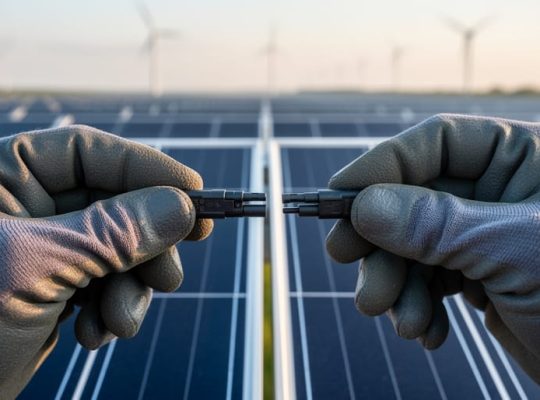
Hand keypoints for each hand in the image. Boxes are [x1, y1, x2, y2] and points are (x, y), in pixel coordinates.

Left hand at [0, 126, 212, 398]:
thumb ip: (113, 232)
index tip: (195, 193)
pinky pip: (109, 283)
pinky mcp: (58, 287)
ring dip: (132, 287)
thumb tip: (182, 207)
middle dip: (145, 245)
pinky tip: (94, 334)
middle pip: (116, 203)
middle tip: (169, 275)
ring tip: (119, 321)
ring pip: (120, 248)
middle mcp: (28, 207)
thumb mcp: (37, 269)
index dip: (146, 168)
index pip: (87, 152)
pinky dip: (114, 309)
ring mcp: (47, 249)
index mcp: (3, 179)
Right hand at [326, 114, 539, 382]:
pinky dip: (416, 307)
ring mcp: (484, 237)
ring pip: (411, 245)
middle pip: (411, 197)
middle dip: (380, 237)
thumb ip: (436, 224)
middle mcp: (498, 192)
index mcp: (523, 159)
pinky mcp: (477, 277)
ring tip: (400, 319)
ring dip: (395, 283)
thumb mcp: (514, 252)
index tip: (338, 197)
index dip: (381, 166)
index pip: (435, 143)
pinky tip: (427, 331)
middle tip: (343, 259)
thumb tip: (363, 205)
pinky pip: (425, 281)